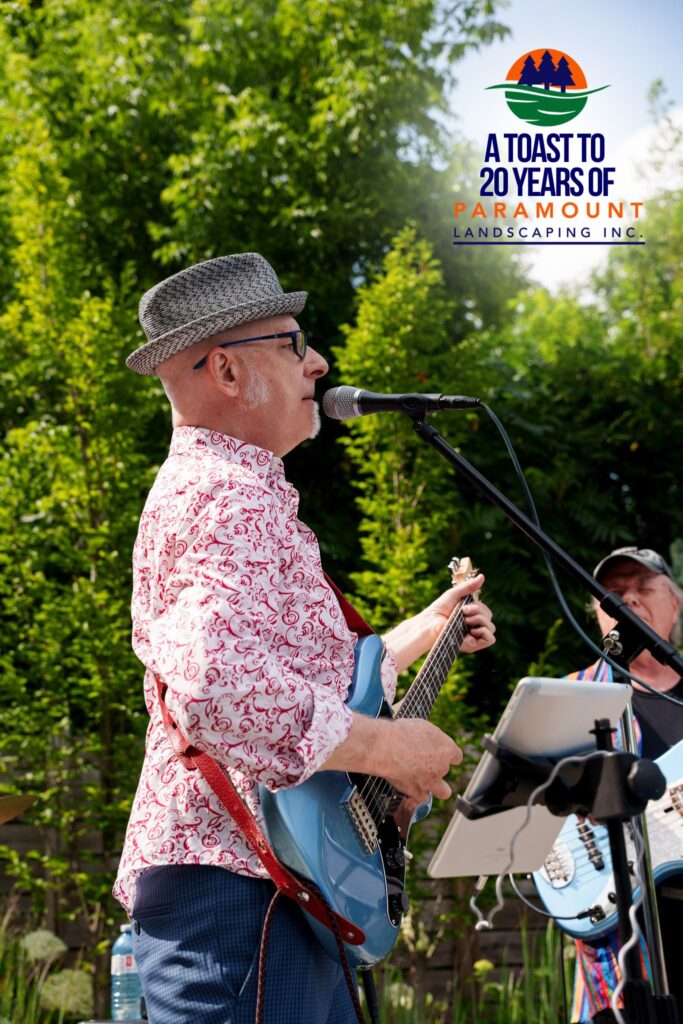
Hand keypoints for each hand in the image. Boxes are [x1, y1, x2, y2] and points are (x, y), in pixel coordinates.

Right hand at [322, 715, 461, 802]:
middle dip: (438, 768)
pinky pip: (422, 797)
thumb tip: (428, 741)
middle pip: (446, 771)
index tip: (439, 753)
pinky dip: (417, 792)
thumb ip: (430, 738)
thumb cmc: (400, 733)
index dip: (447, 755)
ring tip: (425, 781)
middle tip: (426, 763)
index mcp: (447, 748)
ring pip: (444, 792)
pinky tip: (410, 784)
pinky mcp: (417, 791)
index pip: (456, 756)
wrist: (385, 747)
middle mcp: (442, 767)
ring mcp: (431, 781)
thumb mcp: (421, 726)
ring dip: (437, 787)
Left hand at [382, 572, 495, 672]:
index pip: (486, 612)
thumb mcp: (454, 594)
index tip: (464, 606)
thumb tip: (482, 576)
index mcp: (471, 617)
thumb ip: (469, 587)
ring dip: (480, 619)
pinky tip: (471, 628)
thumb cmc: (438, 609)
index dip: (479, 606)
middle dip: (478, 610)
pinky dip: (484, 630)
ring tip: (465, 620)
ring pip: (492, 627)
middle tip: (463, 611)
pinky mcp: (472, 646)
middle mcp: (474, 628)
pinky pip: (490, 639)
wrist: (429, 623)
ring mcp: (474, 637)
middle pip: (489, 617)